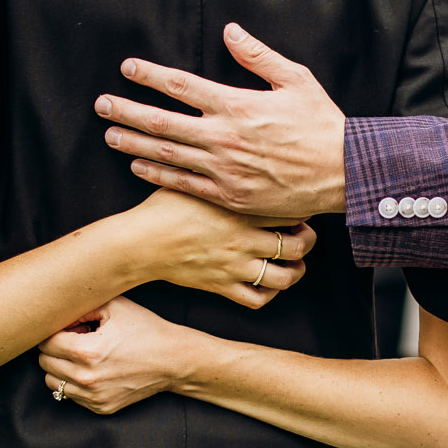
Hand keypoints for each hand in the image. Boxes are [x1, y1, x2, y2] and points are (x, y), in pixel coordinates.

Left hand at [38, 298, 204, 413]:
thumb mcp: (114, 307)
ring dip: (59, 368)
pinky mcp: (101, 407)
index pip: (45, 343)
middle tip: (74, 340)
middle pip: (45, 363)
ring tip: (80, 357)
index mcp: (86, 351)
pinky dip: (74, 383)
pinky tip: (93, 371)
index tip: (69, 328)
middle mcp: (86, 378)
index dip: (53, 331)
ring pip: (52, 383)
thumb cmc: (145, 330)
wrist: (173, 360)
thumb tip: (57, 315)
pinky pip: (70, 396)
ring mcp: (93, 396)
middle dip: (54, 349)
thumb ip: (81, 307)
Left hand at [96, 24, 348, 218]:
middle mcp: (224, 137)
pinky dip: (158, 175)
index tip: (127, 68)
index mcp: (238, 105)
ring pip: (167, 155)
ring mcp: (224, 169)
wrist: (344, 173)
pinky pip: (184, 185)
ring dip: (134, 144)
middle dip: (128, 111)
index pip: (182, 85)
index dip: (150, 76)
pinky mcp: (230, 195)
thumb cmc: (322, 124)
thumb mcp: (296, 79)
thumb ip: (258, 56)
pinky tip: (138, 168)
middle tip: (102, 104)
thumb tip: (230, 31)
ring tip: (110, 135)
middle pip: (163, 122)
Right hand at [129, 188, 313, 307]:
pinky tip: (267, 282)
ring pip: (285, 277)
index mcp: (240, 210)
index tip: (299, 204)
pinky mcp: (222, 287)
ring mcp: (235, 266)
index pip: (291, 210)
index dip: (303, 209)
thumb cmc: (163, 207)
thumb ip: (220, 172)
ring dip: (295, 271)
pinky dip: (269, 294)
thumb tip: (236, 148)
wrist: (139, 242)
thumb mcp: (193, 179)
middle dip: (308, 241)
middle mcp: (243, 240)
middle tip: (303, 234)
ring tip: (292, 261)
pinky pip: (258, 300)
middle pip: (297, 245)